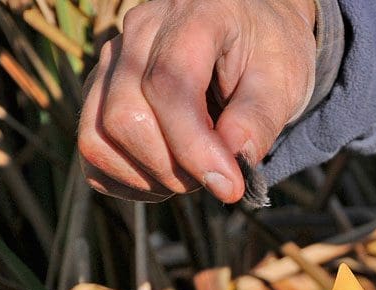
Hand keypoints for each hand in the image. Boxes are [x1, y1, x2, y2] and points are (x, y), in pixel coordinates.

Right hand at [78, 0, 315, 202]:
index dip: (195, 148)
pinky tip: (164, 176)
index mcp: (194, 16)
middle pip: (125, 117)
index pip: (169, 86)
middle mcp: (140, 32)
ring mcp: (113, 61)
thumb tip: (234, 157)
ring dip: (146, 177)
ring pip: (97, 136)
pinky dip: (124, 178)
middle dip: (173, 168)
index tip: (230, 186)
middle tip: (216, 176)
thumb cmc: (269, 55)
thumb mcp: (284, 82)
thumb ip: (260, 118)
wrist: (251, 33)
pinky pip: (92, 148)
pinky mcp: (101, 90)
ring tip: (191, 175)